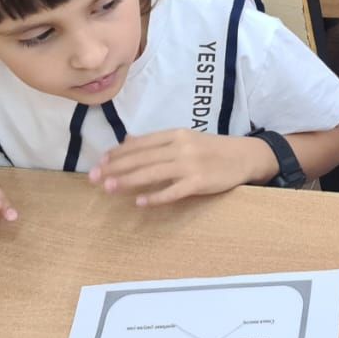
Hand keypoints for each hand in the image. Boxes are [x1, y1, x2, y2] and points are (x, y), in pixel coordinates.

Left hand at [89, 130, 275, 207]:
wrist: (245, 156)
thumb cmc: (212, 149)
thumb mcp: (185, 138)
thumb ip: (158, 141)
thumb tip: (128, 141)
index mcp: (176, 135)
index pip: (140, 144)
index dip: (118, 153)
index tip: (100, 162)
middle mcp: (180, 147)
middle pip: (141, 158)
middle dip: (115, 168)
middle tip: (93, 178)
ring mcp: (190, 164)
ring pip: (152, 173)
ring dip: (128, 181)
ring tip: (109, 188)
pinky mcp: (200, 181)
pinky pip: (174, 191)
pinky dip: (156, 196)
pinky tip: (140, 203)